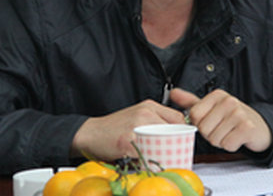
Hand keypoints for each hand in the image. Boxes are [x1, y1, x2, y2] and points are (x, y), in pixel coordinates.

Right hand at [70, 99, 184, 160]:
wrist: (90, 133)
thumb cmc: (114, 127)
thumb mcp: (137, 116)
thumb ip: (155, 121)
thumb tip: (176, 135)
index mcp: (148, 106)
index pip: (177, 117)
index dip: (182, 132)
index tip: (182, 142)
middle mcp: (144, 113)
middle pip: (173, 130)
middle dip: (176, 145)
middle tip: (176, 156)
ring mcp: (136, 127)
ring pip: (162, 143)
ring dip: (165, 155)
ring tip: (164, 162)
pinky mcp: (127, 141)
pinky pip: (146, 155)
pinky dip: (149, 162)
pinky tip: (147, 165)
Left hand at [170, 88, 271, 152]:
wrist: (260, 127)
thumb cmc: (233, 118)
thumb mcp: (212, 107)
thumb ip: (192, 102)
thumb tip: (173, 93)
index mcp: (217, 95)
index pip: (194, 115)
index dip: (200, 124)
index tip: (211, 122)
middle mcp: (228, 101)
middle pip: (203, 128)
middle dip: (211, 134)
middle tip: (222, 129)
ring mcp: (239, 113)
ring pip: (214, 138)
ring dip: (221, 141)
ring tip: (230, 133)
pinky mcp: (247, 128)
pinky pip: (227, 144)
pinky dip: (231, 146)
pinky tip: (237, 138)